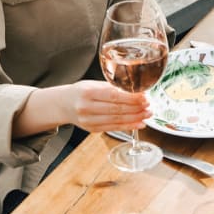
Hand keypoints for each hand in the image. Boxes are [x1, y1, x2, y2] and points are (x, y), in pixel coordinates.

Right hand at [13, 80, 149, 137]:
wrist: (64, 104)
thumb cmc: (81, 91)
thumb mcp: (94, 84)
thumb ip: (112, 88)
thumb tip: (136, 92)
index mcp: (87, 92)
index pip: (113, 96)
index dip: (131, 98)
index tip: (144, 97)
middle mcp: (86, 108)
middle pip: (116, 110)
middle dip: (136, 109)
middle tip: (149, 107)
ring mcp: (88, 121)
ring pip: (116, 120)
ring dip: (135, 118)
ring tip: (147, 115)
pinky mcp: (92, 129)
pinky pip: (113, 128)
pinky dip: (128, 126)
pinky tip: (139, 123)